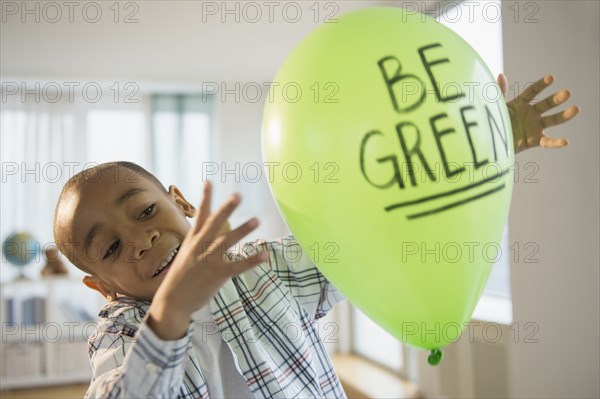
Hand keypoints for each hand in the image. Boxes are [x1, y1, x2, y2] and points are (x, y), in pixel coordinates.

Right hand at [147, 181, 266, 339]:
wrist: (171, 302)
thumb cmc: (180, 278)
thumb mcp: (186, 255)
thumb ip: (198, 242)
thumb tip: (207, 231)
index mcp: (192, 240)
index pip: (199, 215)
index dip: (205, 198)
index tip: (209, 181)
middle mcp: (199, 247)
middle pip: (214, 224)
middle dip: (225, 209)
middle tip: (237, 195)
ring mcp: (207, 261)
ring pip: (227, 242)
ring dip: (242, 230)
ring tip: (257, 219)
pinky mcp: (217, 275)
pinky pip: (237, 266)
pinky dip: (251, 260)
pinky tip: (264, 254)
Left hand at [497, 74, 579, 153]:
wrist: (491, 141)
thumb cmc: (493, 122)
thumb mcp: (496, 107)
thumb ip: (499, 92)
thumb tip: (501, 75)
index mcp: (521, 103)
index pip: (533, 92)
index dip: (541, 85)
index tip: (551, 78)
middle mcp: (531, 114)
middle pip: (546, 104)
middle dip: (556, 99)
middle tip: (567, 93)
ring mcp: (534, 127)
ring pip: (552, 120)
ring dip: (564, 115)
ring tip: (575, 109)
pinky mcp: (534, 140)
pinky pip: (547, 141)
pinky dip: (556, 142)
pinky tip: (565, 141)